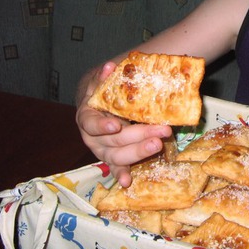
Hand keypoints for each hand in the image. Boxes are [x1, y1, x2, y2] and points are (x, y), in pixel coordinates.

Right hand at [75, 61, 171, 186]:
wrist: (98, 107)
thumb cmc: (102, 94)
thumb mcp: (101, 84)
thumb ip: (104, 77)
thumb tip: (110, 66)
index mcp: (87, 118)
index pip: (92, 124)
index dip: (103, 125)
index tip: (117, 125)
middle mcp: (92, 138)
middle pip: (114, 141)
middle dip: (138, 136)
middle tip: (161, 130)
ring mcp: (102, 151)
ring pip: (118, 156)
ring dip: (138, 152)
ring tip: (157, 145)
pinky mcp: (112, 159)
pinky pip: (117, 169)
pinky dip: (121, 175)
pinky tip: (128, 182)